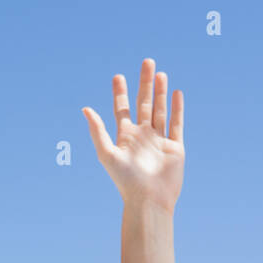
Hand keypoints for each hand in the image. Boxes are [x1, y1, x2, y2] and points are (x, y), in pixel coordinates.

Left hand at [82, 58, 184, 214]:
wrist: (149, 201)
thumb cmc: (126, 181)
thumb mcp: (107, 154)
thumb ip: (97, 131)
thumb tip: (85, 109)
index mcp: (125, 138)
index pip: (122, 110)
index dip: (120, 93)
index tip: (118, 77)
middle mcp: (142, 137)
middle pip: (143, 104)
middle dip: (145, 83)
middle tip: (147, 62)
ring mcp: (159, 141)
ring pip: (160, 111)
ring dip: (160, 92)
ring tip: (160, 73)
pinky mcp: (175, 148)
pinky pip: (176, 124)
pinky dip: (177, 109)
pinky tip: (176, 93)